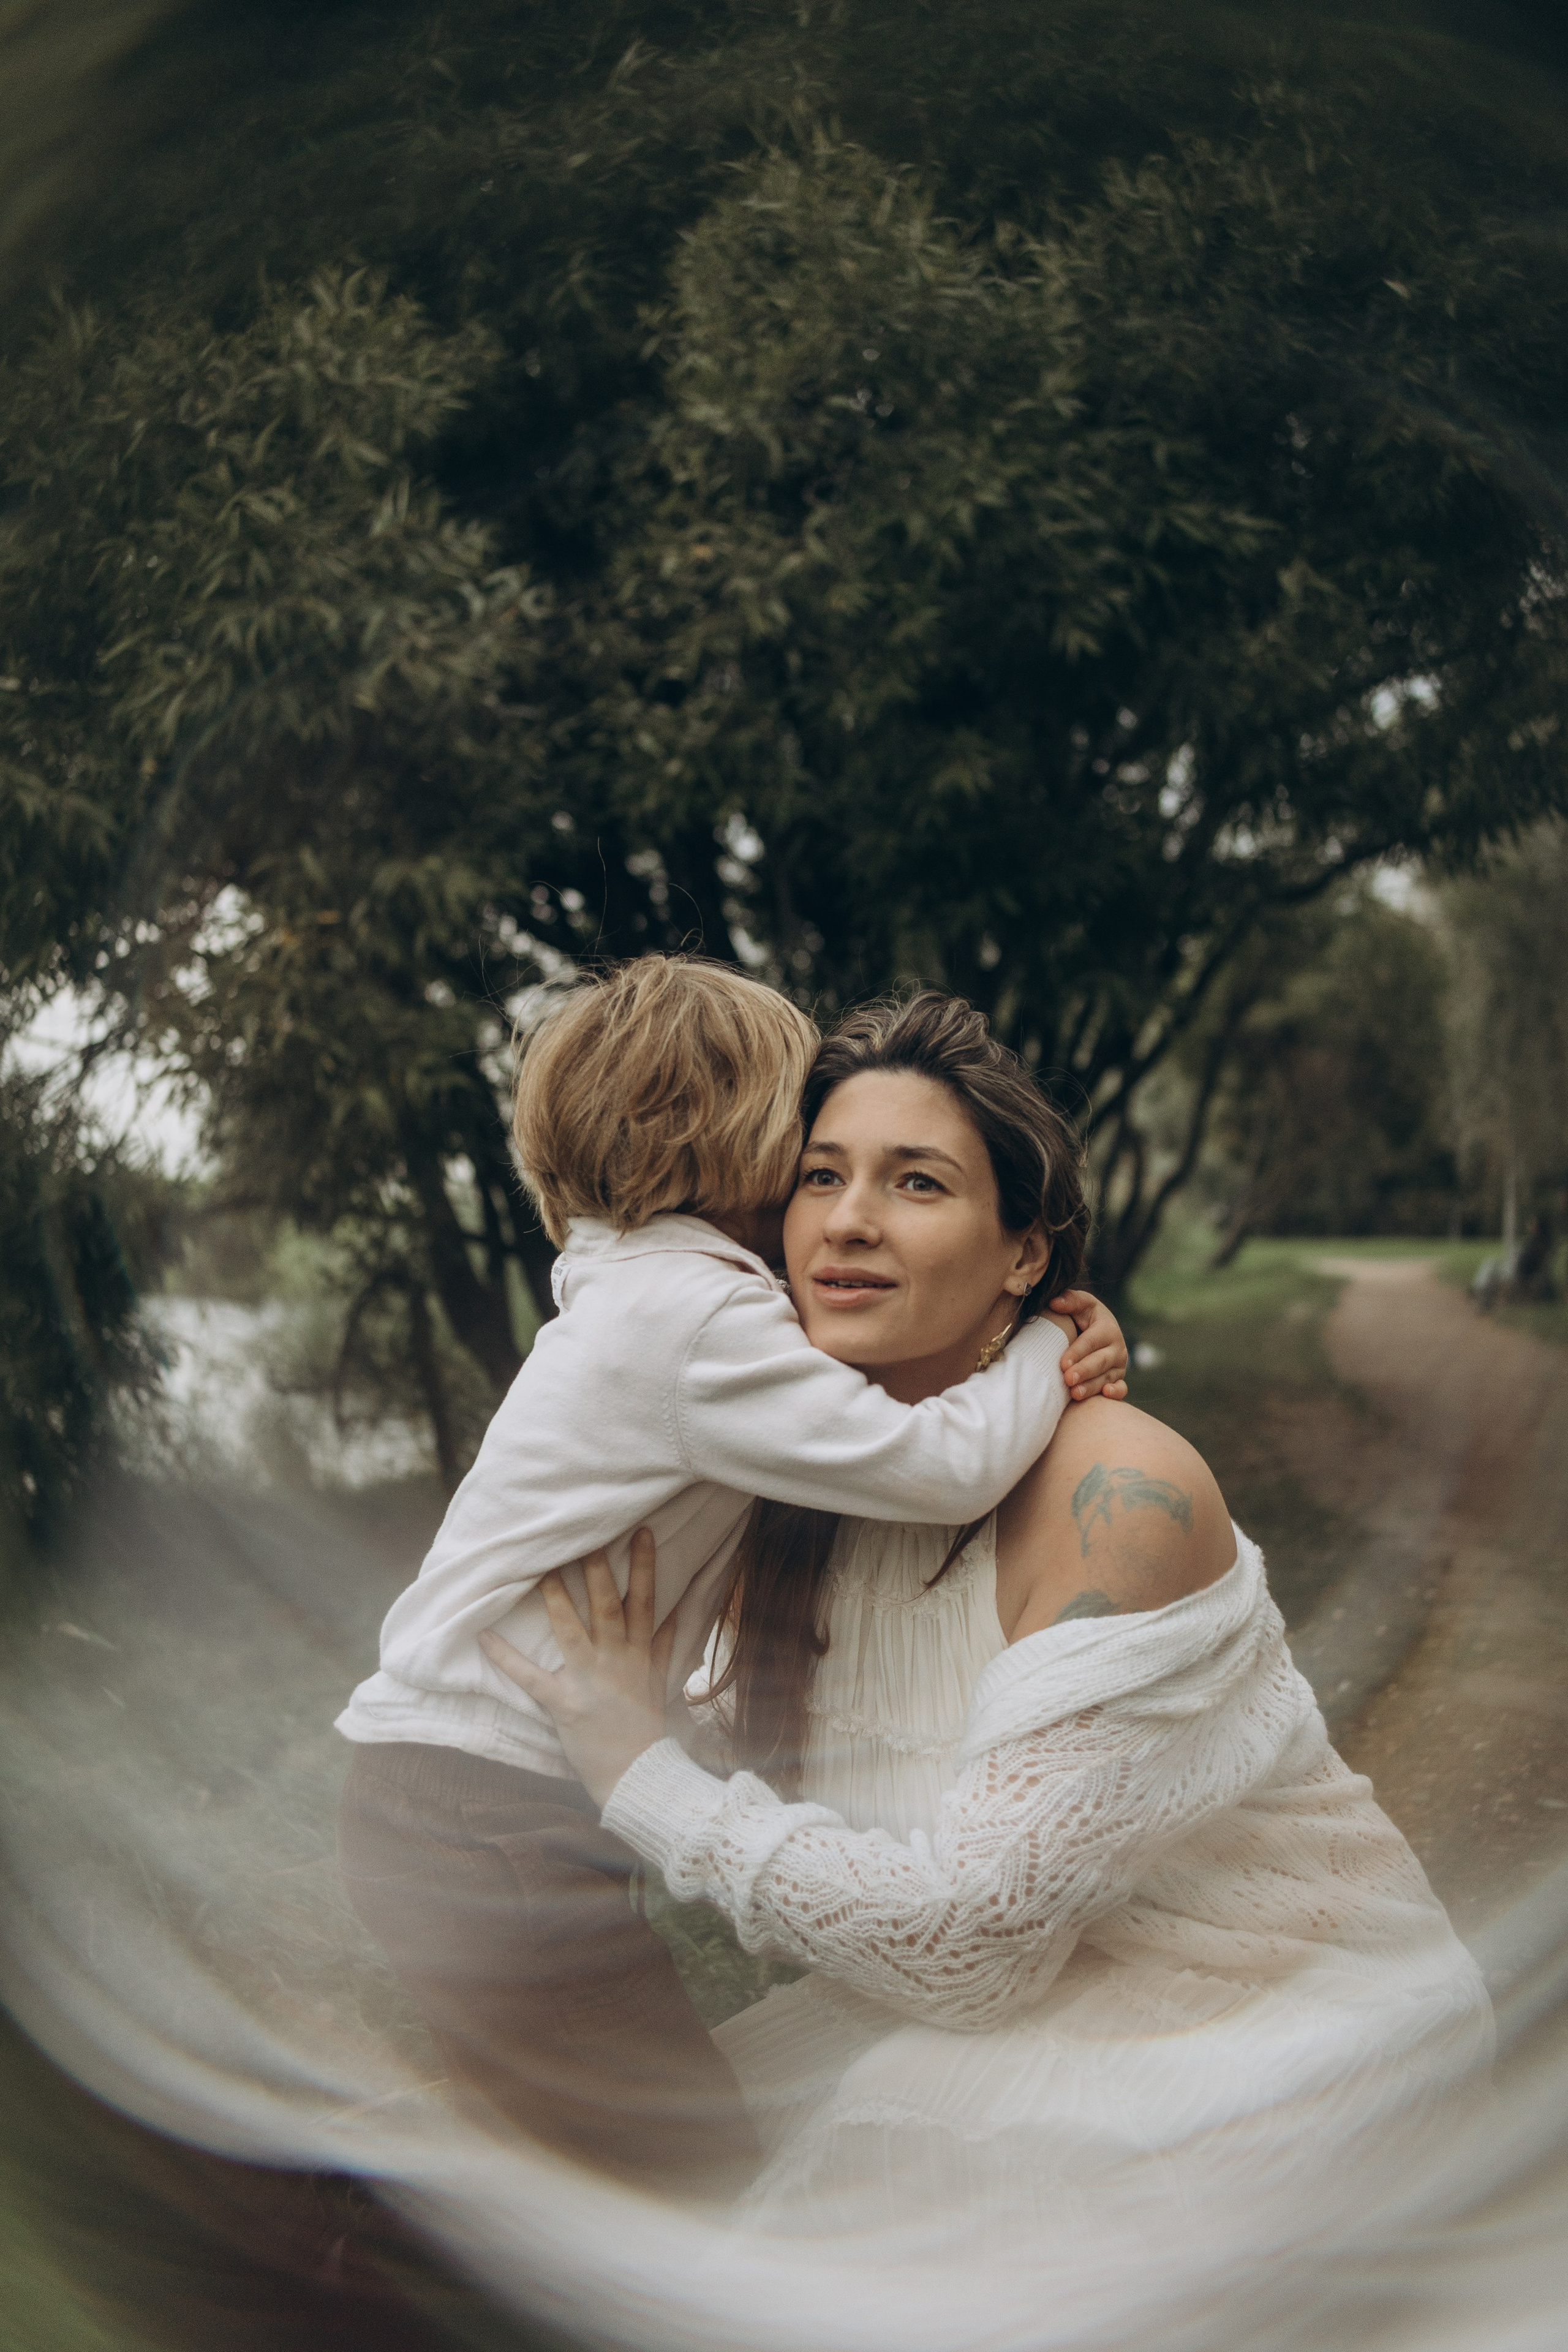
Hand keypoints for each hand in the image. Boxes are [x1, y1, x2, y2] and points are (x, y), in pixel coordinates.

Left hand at [478, 1529, 675, 1807]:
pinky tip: (484, 1636)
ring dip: (555, 1598)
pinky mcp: (562, 1703)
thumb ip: (665, 1644)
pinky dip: (506, 1658)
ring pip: (571, 1630)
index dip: (644, 1566)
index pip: (645, 1602)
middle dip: (597, 1569)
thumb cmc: (646, 1727)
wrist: (638, 1775)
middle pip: (607, 1606)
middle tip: (584, 1535)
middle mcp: (616, 1660)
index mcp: (640, 1653)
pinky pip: (530, 1677)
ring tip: (540, 1568)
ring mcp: (588, 1680)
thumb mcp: (661, 1682)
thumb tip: (678, 1607)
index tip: (641, 1532)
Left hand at [1052, 1289, 1129, 1403]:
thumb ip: (1070, 1300)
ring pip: (1108, 1377)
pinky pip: (1121, 1388)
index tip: (1063, 1363)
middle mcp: (1116, 1348)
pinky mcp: (1118, 1379)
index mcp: (1107, 1328)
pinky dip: (1116, 1392)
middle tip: (1067, 1378)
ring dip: (1091, 1386)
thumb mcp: (1080, 1305)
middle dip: (1084, 1371)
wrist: (1095, 1333)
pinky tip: (1105, 1394)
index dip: (1077, 1352)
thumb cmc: (1084, 1317)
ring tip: (1075, 1393)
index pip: (1092, 1341)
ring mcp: (1119, 1365)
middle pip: (1101, 1361)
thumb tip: (1054, 1302)